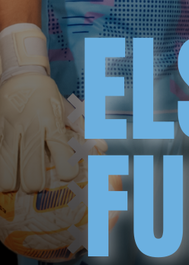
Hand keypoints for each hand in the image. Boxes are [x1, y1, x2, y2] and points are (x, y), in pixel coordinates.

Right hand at [0, 72, 78, 192]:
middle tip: (35, 187)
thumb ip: (85, 128)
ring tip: (13, 188)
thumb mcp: (68, 108)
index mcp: (51, 120)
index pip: (59, 144)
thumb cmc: (48, 96)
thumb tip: (103, 147)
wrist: (22, 76)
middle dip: (32, 178)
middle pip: (31, 157)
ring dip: (10, 177)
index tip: (68, 177)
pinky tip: (2, 177)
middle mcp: (31, 125)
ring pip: (7, 159)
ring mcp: (11, 128)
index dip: (64, 162)